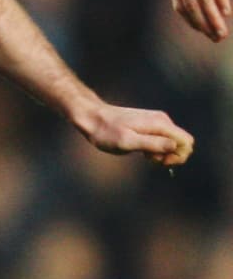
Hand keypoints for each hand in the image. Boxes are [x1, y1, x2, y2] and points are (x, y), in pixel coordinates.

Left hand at [76, 101, 193, 167]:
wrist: (92, 118)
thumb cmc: (107, 132)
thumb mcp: (127, 141)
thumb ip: (152, 143)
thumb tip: (174, 146)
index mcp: (160, 124)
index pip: (187, 142)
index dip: (179, 156)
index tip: (160, 161)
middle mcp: (162, 121)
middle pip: (182, 143)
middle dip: (172, 156)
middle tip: (150, 158)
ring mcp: (156, 122)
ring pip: (172, 143)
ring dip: (162, 154)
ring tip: (143, 154)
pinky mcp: (149, 126)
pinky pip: (162, 141)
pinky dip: (156, 150)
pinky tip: (141, 151)